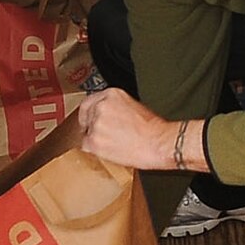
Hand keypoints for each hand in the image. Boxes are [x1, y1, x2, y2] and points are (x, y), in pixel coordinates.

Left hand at [78, 89, 204, 171]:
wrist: (158, 142)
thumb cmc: (153, 128)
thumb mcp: (133, 106)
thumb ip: (115, 107)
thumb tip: (106, 116)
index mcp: (111, 94)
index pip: (89, 102)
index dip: (89, 114)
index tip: (89, 120)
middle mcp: (101, 106)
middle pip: (86, 117)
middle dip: (93, 127)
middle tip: (105, 136)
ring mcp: (96, 123)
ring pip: (86, 132)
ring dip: (96, 139)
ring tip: (115, 143)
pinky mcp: (94, 140)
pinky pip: (86, 146)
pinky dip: (96, 150)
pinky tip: (110, 149)